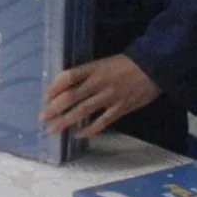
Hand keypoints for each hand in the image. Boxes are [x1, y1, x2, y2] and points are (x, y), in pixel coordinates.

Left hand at [40, 55, 160, 137]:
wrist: (155, 67)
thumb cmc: (128, 63)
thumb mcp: (105, 62)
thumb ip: (89, 73)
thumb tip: (68, 85)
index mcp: (95, 67)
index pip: (70, 75)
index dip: (55, 86)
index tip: (45, 96)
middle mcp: (99, 82)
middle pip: (72, 96)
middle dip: (55, 108)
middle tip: (42, 117)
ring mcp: (110, 96)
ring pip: (83, 110)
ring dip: (66, 120)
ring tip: (53, 129)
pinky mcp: (120, 108)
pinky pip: (101, 121)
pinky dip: (89, 129)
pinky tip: (78, 135)